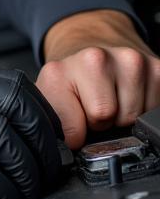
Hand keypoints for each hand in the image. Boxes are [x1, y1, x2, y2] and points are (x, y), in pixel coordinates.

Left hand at [37, 9, 159, 148]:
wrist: (92, 49)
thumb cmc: (70, 78)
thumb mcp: (49, 100)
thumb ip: (52, 123)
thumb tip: (65, 148)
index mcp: (59, 71)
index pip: (74, 129)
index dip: (77, 135)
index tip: (75, 123)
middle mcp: (94, 59)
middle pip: (107, 119)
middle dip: (101, 122)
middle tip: (93, 107)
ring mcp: (129, 60)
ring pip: (133, 117)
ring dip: (123, 116)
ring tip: (111, 99)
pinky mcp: (156, 67)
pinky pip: (154, 109)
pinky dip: (142, 108)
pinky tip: (128, 95)